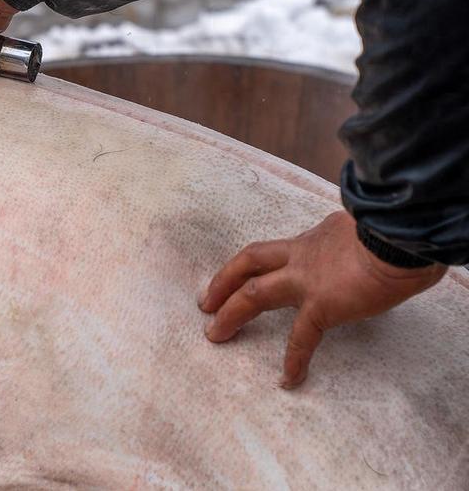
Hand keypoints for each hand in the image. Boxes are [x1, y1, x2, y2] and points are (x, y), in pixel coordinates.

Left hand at [199, 210, 445, 387]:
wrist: (402, 236)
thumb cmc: (396, 230)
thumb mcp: (367, 229)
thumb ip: (355, 241)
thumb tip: (367, 250)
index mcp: (314, 238)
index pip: (279, 249)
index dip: (260, 261)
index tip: (247, 272)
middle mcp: (302, 254)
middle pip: (249, 262)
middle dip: (224, 281)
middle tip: (206, 302)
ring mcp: (306, 279)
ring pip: (254, 293)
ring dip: (231, 314)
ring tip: (214, 334)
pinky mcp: (322, 304)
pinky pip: (301, 337)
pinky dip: (294, 359)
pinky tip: (288, 379)